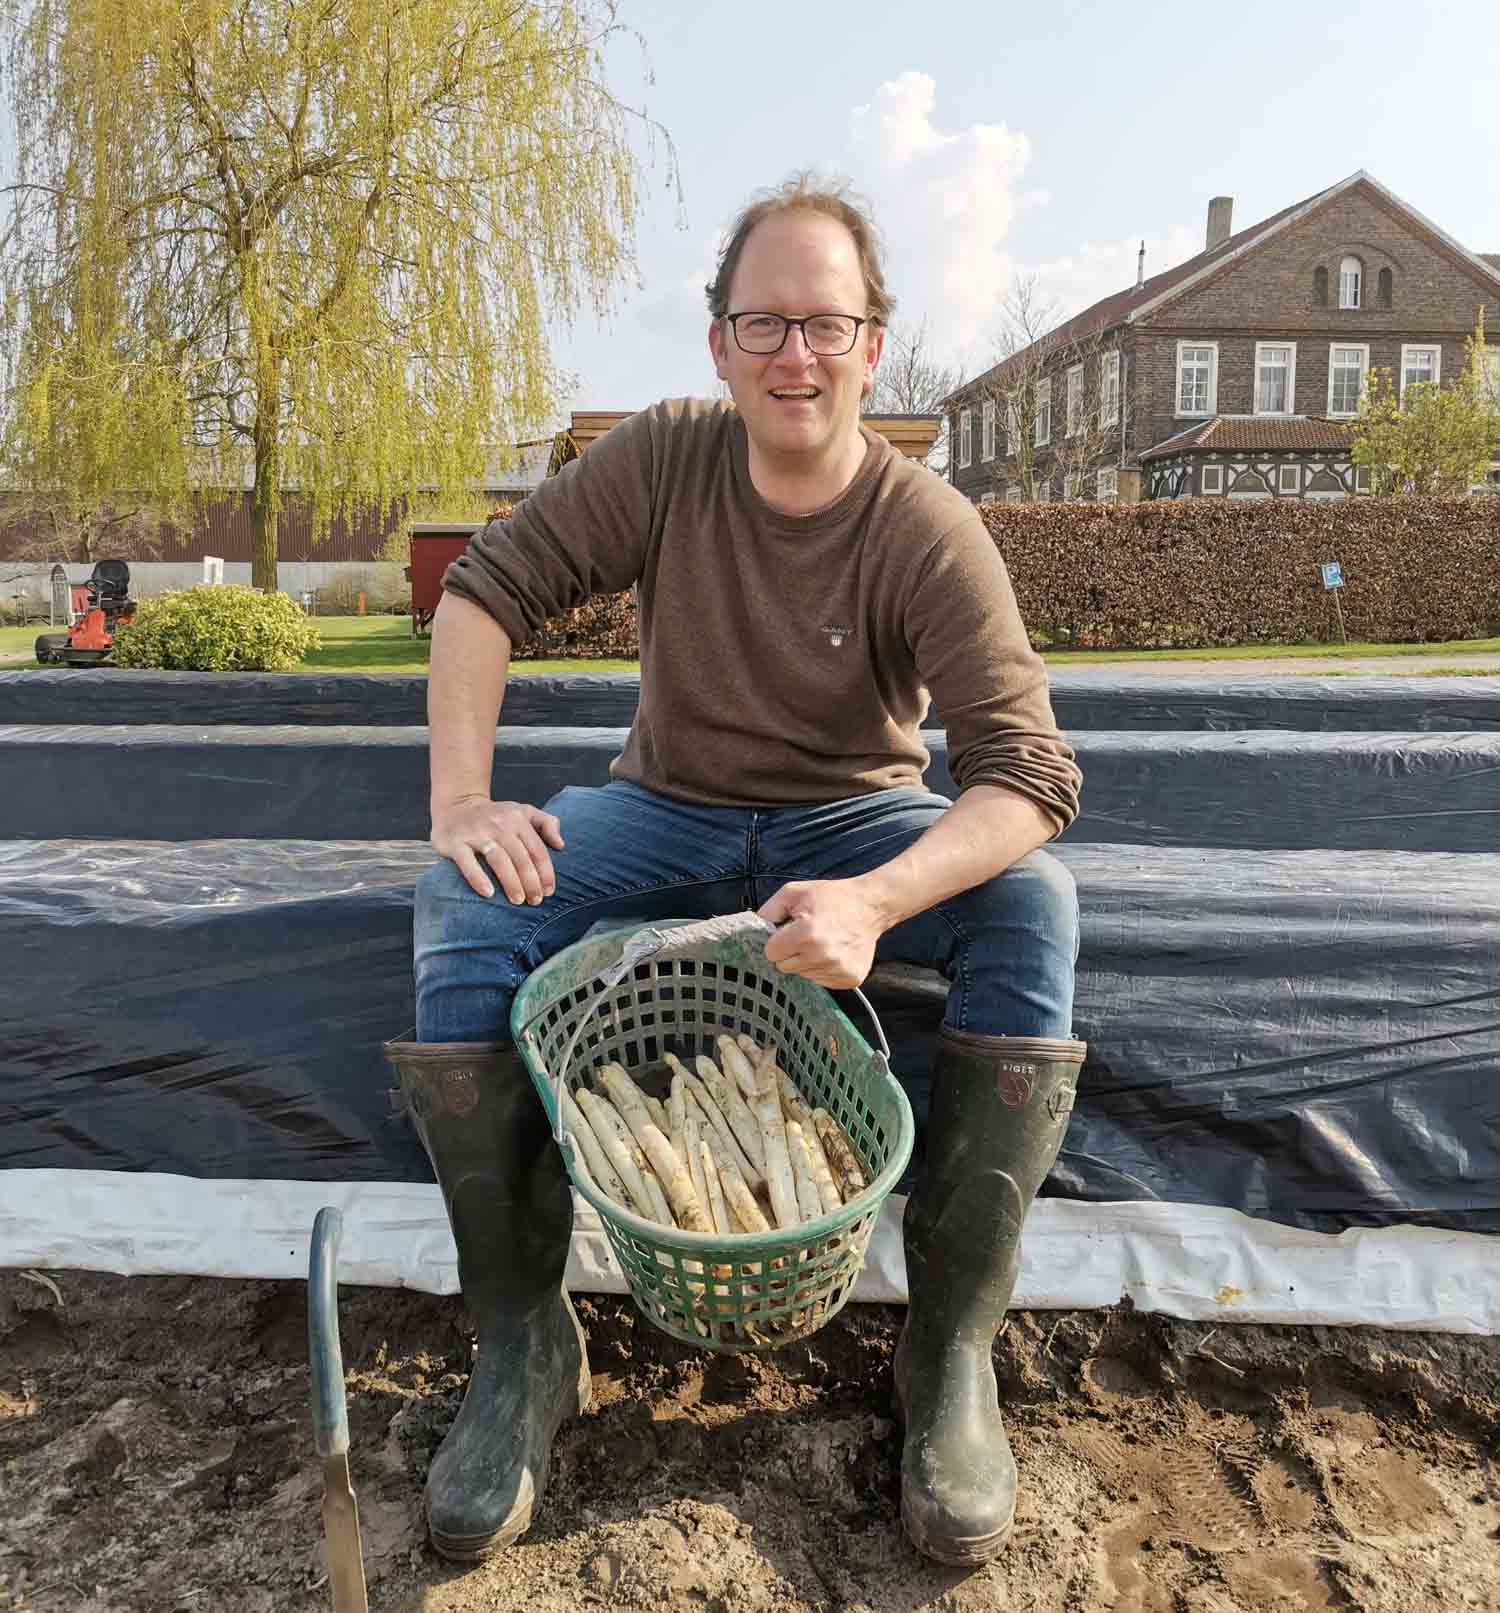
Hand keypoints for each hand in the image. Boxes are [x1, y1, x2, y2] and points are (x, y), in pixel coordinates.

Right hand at [431, 795, 564, 901]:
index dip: (546, 872)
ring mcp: (476, 832)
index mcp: (517, 818)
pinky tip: (489, 893)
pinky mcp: (455, 842)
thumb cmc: (496, 816)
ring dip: (511, 882)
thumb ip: (546, 823)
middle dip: (531, 882)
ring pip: (499, 859)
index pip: (537, 849)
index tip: (549, 892)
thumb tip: (561, 845)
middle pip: (521, 857)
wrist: (456, 805)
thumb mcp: (523, 811)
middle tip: (535, 901)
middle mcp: (499, 823)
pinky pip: (467, 862)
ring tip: (518, 900)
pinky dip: (478, 878)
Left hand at [757, 879, 888, 989]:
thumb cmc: (832, 897)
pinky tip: (834, 952)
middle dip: (791, 952)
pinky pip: (821, 981)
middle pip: (785, 967)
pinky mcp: (849, 979)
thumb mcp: (794, 892)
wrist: (871, 906)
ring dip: (807, 961)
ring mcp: (838, 970)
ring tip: (823, 941)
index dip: (777, 942)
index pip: (771, 954)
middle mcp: (822, 956)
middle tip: (807, 935)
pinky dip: (823, 968)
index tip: (789, 932)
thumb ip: (768, 910)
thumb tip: (752, 928)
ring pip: (803, 975)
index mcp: (806, 934)